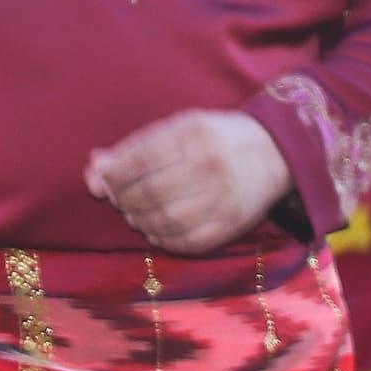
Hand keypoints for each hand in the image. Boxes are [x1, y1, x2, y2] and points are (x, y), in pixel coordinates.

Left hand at [84, 108, 294, 254]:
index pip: (140, 158)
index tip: (102, 180)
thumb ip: (135, 147)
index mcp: (194, 134)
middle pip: (151, 192)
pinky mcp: (233, 224)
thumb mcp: (180, 128)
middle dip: (123, 199)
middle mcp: (210, 166)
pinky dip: (164, 240)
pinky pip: (189, 242)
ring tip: (133, 214)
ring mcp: (223, 198)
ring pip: (167, 220)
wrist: (276, 151)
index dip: (114, 174)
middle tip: (117, 199)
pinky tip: (155, 231)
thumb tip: (94, 167)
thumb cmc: (217, 137)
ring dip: (140, 221)